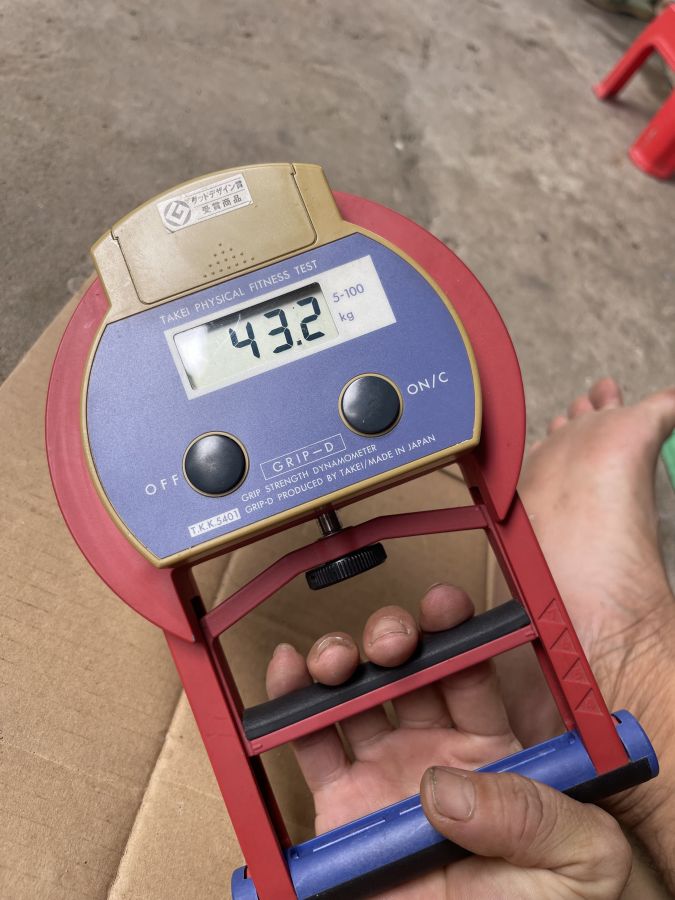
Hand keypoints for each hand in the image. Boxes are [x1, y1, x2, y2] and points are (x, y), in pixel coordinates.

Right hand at [266, 584, 630, 897]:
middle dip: (394, 639)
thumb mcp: (575, 860)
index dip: (459, 634)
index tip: (447, 606)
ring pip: (355, 696)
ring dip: (339, 662)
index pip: (472, 674)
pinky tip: (287, 673)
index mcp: (491, 749)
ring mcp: (384, 772)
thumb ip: (534, 815)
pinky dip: (290, 709)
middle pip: (407, 672)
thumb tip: (446, 786)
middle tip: (391, 641)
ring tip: (333, 660)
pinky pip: (310, 748)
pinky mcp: (340, 805)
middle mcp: (433, 749)